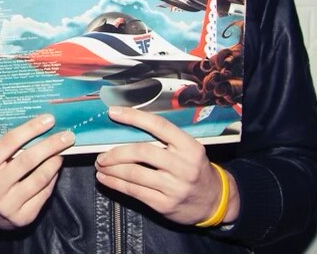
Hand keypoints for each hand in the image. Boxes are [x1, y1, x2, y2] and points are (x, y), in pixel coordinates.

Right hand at [0, 114, 74, 229]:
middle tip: (66, 136)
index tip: (48, 120)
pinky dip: (52, 179)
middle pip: (27, 160)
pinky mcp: (23, 217)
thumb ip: (7, 149)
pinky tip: (55, 169)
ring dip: (54, 162)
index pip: (9, 143)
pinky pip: (43, 194)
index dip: (30, 129)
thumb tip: (37, 129)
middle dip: (50, 145)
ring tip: (62, 152)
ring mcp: (9, 205)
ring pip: (39, 179)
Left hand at [95, 106, 239, 224]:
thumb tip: (127, 128)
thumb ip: (164, 140)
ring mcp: (174, 187)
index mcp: (190, 147)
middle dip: (116, 152)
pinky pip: (134, 192)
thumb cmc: (195, 169)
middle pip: (141, 152)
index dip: (134, 117)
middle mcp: (183, 166)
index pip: (159, 126)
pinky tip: (106, 179)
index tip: (114, 112)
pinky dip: (115, 184)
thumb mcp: (188, 150)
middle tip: (101, 154)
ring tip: (101, 165)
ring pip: (134, 174)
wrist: (215, 201)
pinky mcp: (165, 204)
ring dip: (111, 169)